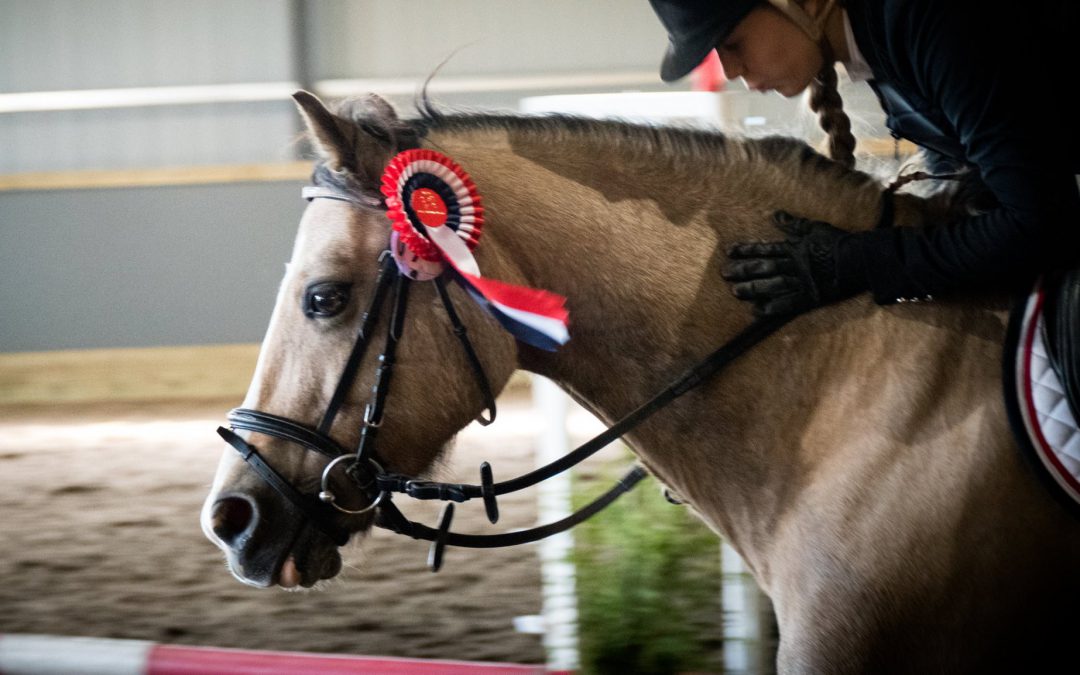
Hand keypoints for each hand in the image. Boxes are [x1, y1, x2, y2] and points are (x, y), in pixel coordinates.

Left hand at [721, 212, 864, 315]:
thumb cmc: (838, 241)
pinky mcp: (811, 297)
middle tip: (724, 273)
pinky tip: (757, 311)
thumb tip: (776, 215)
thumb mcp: (815, 228)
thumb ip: (794, 224)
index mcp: (794, 248)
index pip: (765, 249)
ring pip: (772, 285)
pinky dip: (773, 307)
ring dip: (752, 288)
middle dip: (743, 270)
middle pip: (764, 267)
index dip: (746, 250)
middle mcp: (794, 265)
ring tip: (735, 291)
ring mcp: (801, 281)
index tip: (728, 251)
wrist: (861, 259)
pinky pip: (789, 303)